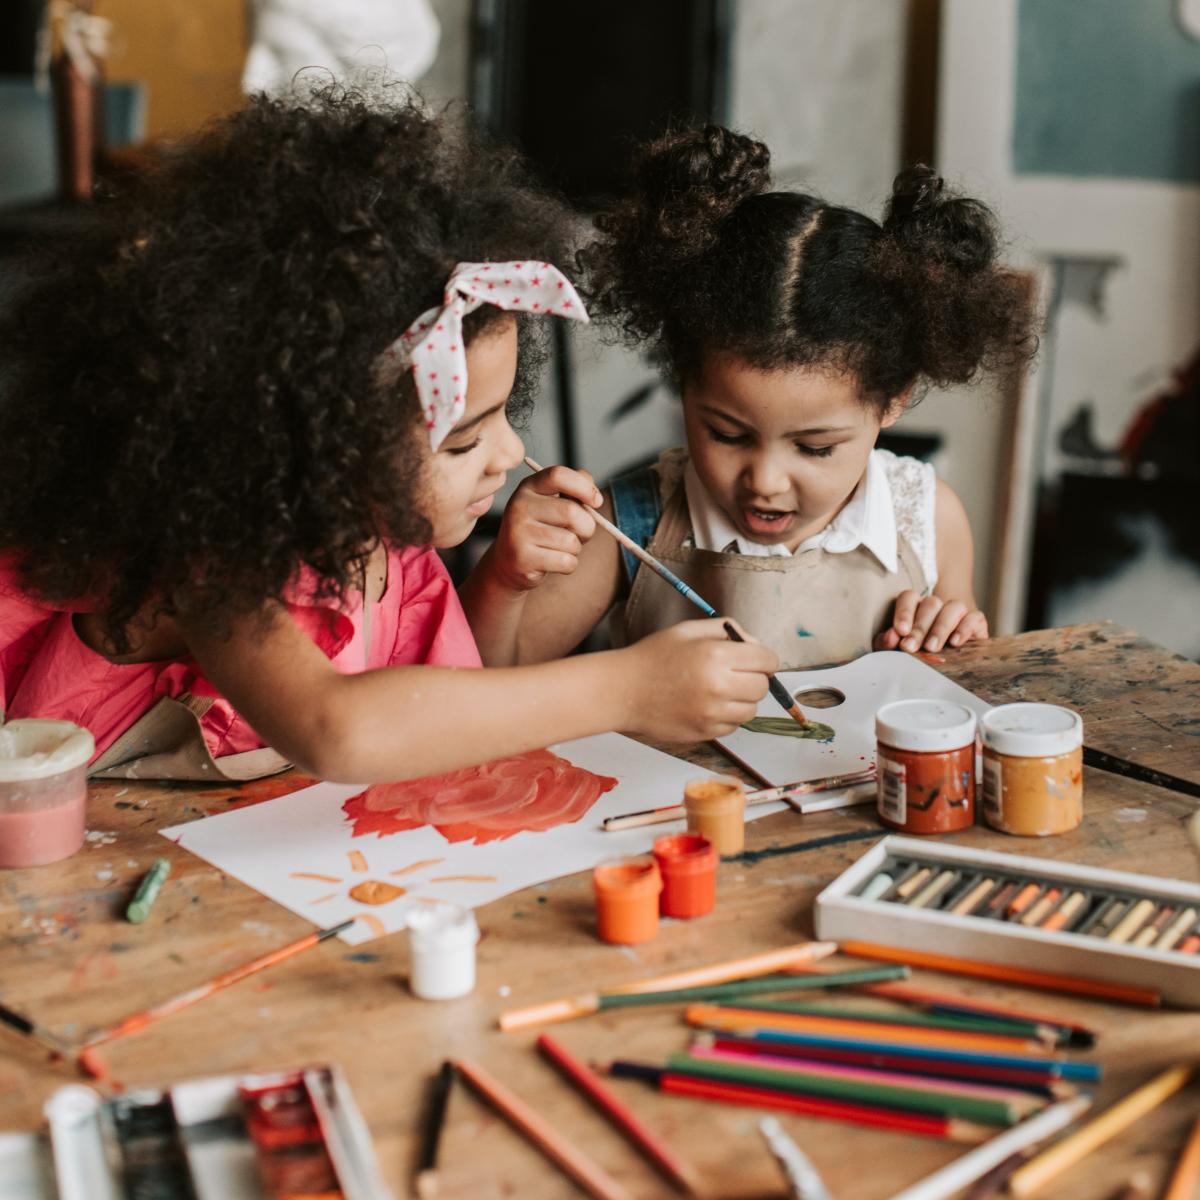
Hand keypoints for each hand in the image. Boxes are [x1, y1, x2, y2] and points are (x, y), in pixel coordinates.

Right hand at [489, 466, 600, 591]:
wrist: (509, 561)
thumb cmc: (540, 529)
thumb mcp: (552, 503)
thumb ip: (574, 490)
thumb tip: (593, 493)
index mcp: (529, 487)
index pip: (558, 476)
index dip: (584, 487)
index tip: (597, 502)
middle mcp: (519, 506)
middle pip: (571, 512)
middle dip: (587, 527)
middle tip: (582, 534)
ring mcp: (518, 532)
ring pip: (570, 541)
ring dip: (576, 548)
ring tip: (560, 548)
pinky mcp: (522, 558)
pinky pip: (566, 561)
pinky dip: (569, 564)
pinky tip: (554, 562)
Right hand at [623, 620, 777, 741]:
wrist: (623, 690)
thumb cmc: (653, 658)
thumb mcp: (688, 631)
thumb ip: (726, 630)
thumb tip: (755, 644)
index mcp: (716, 656)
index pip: (767, 660)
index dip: (763, 658)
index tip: (755, 659)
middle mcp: (718, 687)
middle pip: (762, 687)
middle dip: (754, 678)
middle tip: (734, 674)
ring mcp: (712, 714)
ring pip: (751, 710)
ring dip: (742, 699)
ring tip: (719, 690)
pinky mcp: (706, 733)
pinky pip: (734, 726)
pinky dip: (727, 716)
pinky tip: (707, 704)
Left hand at [875, 591, 988, 652]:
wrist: (947, 667)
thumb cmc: (916, 653)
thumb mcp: (898, 649)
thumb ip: (889, 642)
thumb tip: (890, 637)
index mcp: (915, 607)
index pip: (909, 597)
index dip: (904, 612)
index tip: (900, 630)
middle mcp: (936, 606)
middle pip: (930, 604)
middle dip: (919, 627)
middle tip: (911, 646)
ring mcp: (957, 613)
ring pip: (953, 607)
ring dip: (941, 627)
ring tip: (931, 647)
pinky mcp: (976, 622)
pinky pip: (974, 617)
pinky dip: (965, 628)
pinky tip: (955, 643)